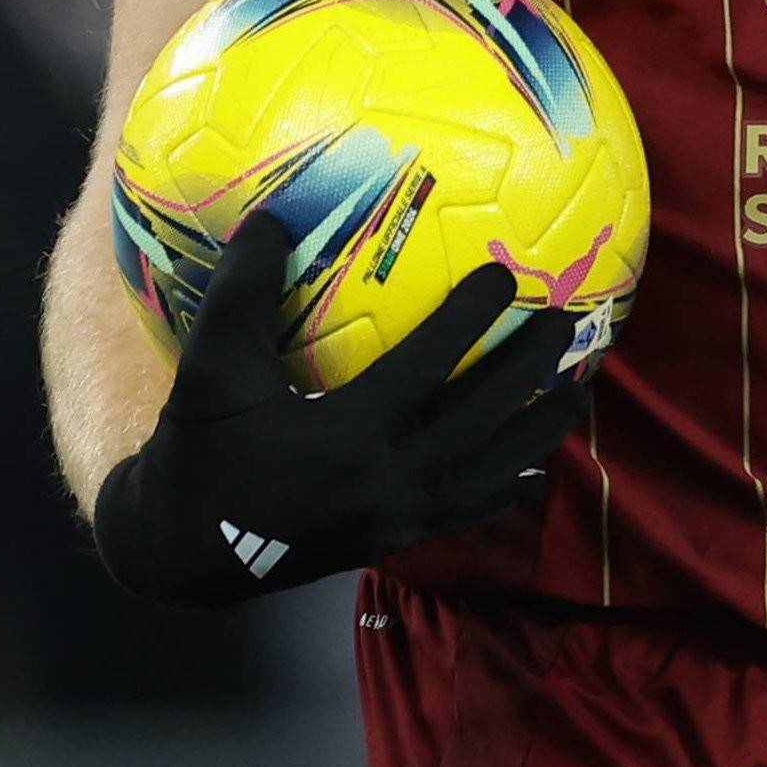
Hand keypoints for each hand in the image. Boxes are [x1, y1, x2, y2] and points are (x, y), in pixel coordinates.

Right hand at [92, 208, 595, 606]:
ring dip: (539, 430)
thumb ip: (243, 293)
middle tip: (570, 324)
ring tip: (580, 389)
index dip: (470, 319)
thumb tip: (272, 216)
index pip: (427, 367)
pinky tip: (537, 472)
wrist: (186, 550)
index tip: (507, 276)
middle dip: (530, 369)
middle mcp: (386, 480)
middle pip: (481, 417)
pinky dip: (506, 491)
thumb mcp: (211, 370)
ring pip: (490, 471)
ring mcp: (397, 517)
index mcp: (346, 434)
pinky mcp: (396, 540)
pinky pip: (467, 515)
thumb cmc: (201, 451)